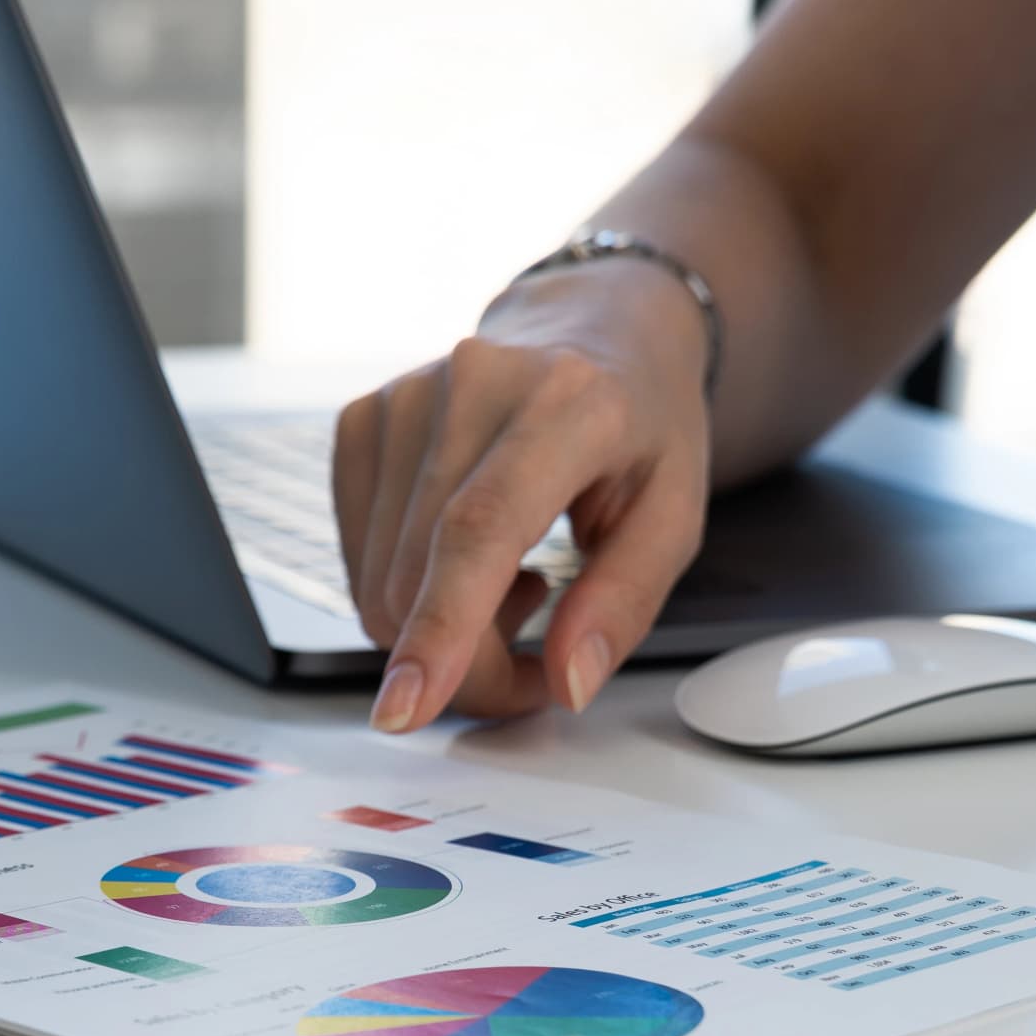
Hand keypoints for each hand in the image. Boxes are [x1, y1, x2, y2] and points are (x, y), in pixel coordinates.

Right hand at [330, 257, 712, 730]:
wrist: (594, 329)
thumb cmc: (639, 426)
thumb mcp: (676, 516)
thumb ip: (624, 603)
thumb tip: (566, 683)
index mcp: (565, 404)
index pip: (476, 529)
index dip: (440, 626)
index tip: (407, 706)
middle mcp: (470, 386)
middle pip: (420, 575)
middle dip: (467, 663)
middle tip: (536, 666)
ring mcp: (402, 397)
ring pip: (379, 579)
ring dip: (440, 628)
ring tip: (516, 587)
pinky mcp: (360, 420)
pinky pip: (358, 556)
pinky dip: (409, 590)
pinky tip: (468, 558)